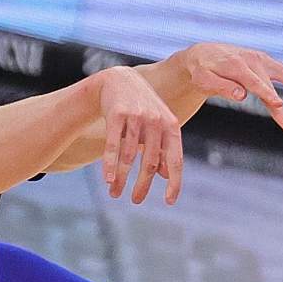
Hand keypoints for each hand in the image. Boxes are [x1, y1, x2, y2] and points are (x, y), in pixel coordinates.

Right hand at [95, 66, 183, 205]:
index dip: (174, 182)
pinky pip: (113, 144)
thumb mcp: (157, 124)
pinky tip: (107, 179)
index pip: (175, 160)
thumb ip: (163, 147)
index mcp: (171, 126)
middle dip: (142, 185)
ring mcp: (136, 117)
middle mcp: (156, 121)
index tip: (169, 201)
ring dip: (122, 178)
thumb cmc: (141, 107)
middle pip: (150, 162)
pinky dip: (110, 163)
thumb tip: (166, 175)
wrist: (118, 79)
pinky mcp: (117, 114)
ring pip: (129, 156)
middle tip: (136, 200)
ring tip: (115, 193)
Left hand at [173, 43, 282, 130]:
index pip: (253, 82)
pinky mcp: (267, 63)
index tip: (277, 103)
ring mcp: (262, 61)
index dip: (265, 93)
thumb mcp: (202, 78)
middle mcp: (252, 60)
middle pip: (271, 82)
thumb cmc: (202, 70)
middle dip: (282, 100)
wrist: (204, 54)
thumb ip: (220, 86)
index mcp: (235, 64)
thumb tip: (241, 95)